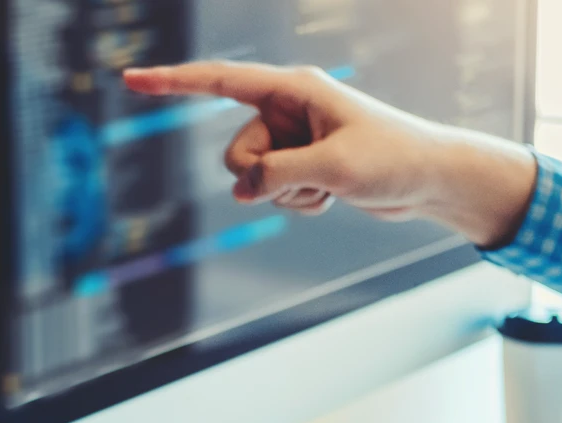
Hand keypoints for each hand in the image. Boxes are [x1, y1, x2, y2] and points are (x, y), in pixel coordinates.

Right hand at [122, 61, 537, 245]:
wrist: (430, 179)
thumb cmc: (392, 158)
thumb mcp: (332, 167)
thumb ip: (277, 174)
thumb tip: (241, 188)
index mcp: (294, 89)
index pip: (220, 81)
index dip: (173, 82)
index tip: (131, 80)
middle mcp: (288, 108)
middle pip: (235, 152)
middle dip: (260, 177)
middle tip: (308, 179)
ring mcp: (293, 138)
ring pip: (250, 178)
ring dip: (284, 194)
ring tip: (327, 187)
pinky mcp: (301, 165)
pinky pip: (272, 193)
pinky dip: (298, 202)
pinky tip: (332, 196)